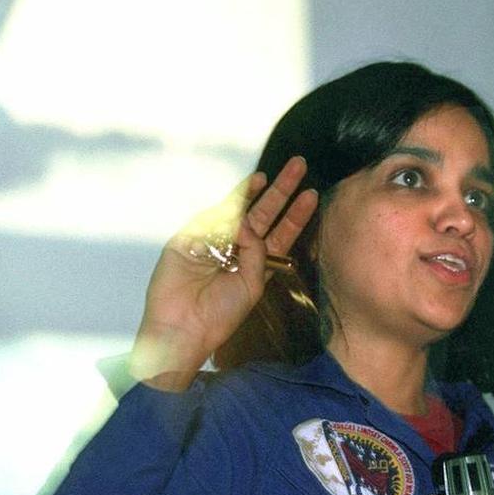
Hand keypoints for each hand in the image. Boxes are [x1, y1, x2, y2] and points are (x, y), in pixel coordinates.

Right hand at [129, 155, 317, 390]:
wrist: (182, 329)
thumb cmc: (219, 316)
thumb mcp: (252, 285)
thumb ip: (256, 253)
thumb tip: (247, 223)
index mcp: (255, 264)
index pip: (280, 234)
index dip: (295, 215)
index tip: (311, 195)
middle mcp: (235, 249)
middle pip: (262, 214)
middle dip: (279, 191)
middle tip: (297, 166)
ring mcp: (210, 242)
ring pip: (235, 212)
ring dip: (249, 194)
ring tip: (265, 178)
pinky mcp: (186, 241)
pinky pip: (207, 222)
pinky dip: (221, 217)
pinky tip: (235, 215)